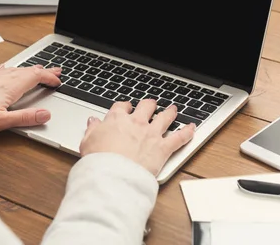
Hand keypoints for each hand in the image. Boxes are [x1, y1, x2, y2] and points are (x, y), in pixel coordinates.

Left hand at [0, 64, 61, 137]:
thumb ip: (25, 118)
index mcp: (9, 87)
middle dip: (44, 70)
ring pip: (17, 69)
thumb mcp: (1, 122)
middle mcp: (2, 79)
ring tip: (39, 69)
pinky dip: (13, 68)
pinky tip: (9, 68)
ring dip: (31, 69)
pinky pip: (3, 70)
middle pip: (28, 70)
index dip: (49, 77)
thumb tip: (45, 115)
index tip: (58, 82)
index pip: (35, 77)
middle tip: (57, 71)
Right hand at [79, 99, 194, 175]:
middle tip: (151, 105)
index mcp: (116, 120)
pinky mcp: (163, 148)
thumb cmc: (99, 160)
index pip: (121, 107)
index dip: (125, 106)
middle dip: (149, 104)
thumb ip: (92, 130)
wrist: (112, 174)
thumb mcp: (87, 142)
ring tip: (173, 109)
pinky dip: (187, 132)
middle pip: (146, 106)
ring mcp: (151, 134)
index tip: (126, 108)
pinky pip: (179, 137)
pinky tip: (192, 128)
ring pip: (165, 117)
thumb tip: (93, 122)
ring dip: (170, 112)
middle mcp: (136, 123)